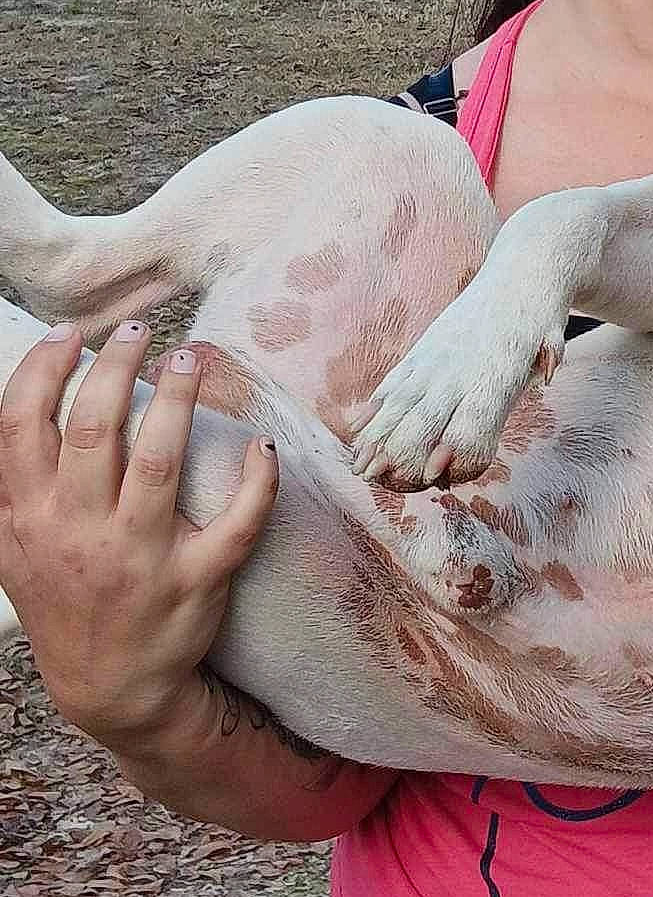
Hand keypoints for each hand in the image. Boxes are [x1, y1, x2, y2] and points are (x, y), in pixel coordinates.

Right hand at [0, 323, 278, 751]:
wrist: (111, 690)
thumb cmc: (66, 597)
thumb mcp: (16, 548)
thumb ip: (12, 483)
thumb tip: (15, 404)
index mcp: (30, 519)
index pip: (20, 427)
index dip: (44, 370)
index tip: (73, 333)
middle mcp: (79, 533)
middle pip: (93, 429)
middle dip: (116, 366)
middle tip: (139, 329)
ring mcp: (139, 558)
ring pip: (159, 461)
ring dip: (177, 400)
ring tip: (188, 358)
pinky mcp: (196, 581)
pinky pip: (237, 523)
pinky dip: (258, 480)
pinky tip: (262, 444)